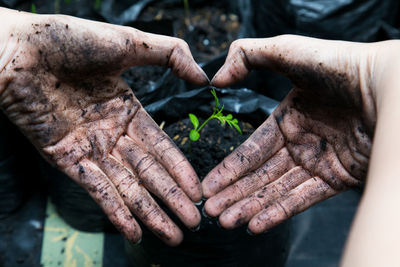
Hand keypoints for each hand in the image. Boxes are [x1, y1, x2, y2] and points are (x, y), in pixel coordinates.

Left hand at [0, 8, 208, 245]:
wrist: (18, 49)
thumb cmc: (70, 39)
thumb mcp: (129, 42)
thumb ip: (171, 55)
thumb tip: (203, 77)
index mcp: (127, 110)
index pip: (161, 147)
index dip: (180, 170)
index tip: (198, 191)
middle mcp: (111, 133)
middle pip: (149, 173)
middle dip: (172, 198)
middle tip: (194, 222)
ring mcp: (89, 148)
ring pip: (126, 187)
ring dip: (149, 213)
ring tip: (172, 235)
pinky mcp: (65, 158)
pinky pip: (96, 188)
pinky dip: (115, 211)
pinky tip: (134, 231)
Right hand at [202, 35, 386, 233]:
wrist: (387, 84)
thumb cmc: (338, 63)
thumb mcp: (286, 50)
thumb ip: (247, 56)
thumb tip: (215, 79)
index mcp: (286, 120)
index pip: (251, 151)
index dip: (228, 170)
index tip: (207, 186)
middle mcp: (300, 144)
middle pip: (259, 176)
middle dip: (233, 195)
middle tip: (210, 212)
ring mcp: (319, 163)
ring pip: (277, 190)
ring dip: (250, 207)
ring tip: (226, 222)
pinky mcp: (338, 179)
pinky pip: (303, 199)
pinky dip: (279, 213)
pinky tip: (256, 224)